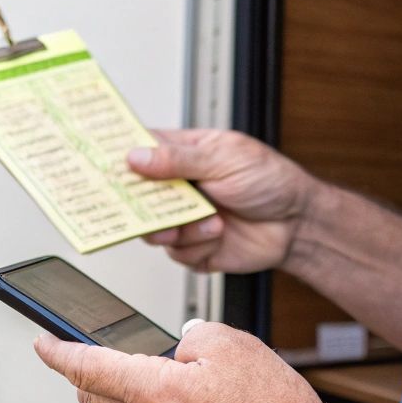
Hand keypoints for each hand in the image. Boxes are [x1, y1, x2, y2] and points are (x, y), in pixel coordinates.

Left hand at [32, 322, 347, 402]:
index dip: (58, 350)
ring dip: (138, 402)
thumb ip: (191, 335)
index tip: (44, 342)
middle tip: (108, 358)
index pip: (85, 366)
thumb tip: (177, 347)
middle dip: (92, 375)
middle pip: (94, 397)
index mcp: (153, 392)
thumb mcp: (235, 345)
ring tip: (190, 393)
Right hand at [129, 129, 320, 273]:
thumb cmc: (271, 180)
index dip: (119, 156)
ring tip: (207, 220)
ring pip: (153, 229)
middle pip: (137, 195)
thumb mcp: (225, 158)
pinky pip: (176, 253)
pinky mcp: (194, 246)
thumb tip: (136, 156)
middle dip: (141, 203)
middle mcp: (179, 186)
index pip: (139, 149)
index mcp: (184, 153)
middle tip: (151, 206)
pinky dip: (197, 245)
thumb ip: (178, 159)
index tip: (104, 164)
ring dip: (178, 228)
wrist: (297, 224)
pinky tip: (218, 233)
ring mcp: (184, 217)